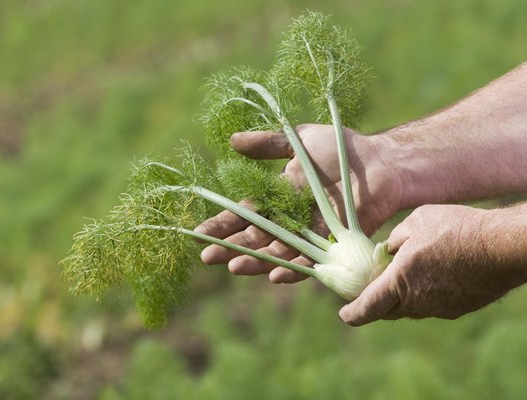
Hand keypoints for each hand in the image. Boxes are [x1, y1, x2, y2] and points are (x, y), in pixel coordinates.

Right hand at [195, 124, 403, 282]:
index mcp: (276, 198)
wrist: (382, 162)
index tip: (197, 234)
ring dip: (255, 261)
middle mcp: (289, 220)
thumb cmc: (341, 149)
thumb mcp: (299, 140)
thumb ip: (267, 144)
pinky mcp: (331, 243)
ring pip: (276, 252)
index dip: (221, 224)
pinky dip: (293, 269)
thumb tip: (231, 140)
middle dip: (229, 248)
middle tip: (207, 257)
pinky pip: (310, 260)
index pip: (242, 215)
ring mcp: (309, 234)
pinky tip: (275, 276)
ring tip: (234, 267)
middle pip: (253, 238)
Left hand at [339, 204, 525, 325]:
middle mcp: (417, 302)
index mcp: (400, 282)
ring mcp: (439, 308)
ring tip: (404, 276)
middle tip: (370, 291)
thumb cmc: (456, 228)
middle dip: (375, 303)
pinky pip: (432, 305)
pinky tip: (432, 276)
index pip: (368, 307)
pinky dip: (424, 295)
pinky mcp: (458, 308)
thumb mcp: (416, 222)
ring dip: (402, 297)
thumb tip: (387, 251)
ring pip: (411, 308)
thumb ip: (395, 240)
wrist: (503, 246)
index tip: (343, 315)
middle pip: (388, 310)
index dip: (352, 313)